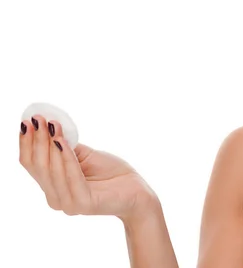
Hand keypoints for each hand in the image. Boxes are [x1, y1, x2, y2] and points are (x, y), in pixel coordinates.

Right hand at [19, 115, 157, 221]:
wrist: (137, 191)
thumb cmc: (112, 174)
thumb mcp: (85, 155)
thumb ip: (67, 147)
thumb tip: (50, 126)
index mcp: (53, 186)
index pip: (31, 164)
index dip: (26, 142)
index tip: (27, 120)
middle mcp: (56, 197)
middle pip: (38, 166)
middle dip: (37, 140)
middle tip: (38, 119)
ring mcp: (68, 203)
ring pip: (52, 171)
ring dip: (50, 146)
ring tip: (52, 125)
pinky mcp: (84, 203)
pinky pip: (71, 177)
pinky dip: (66, 158)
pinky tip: (63, 141)